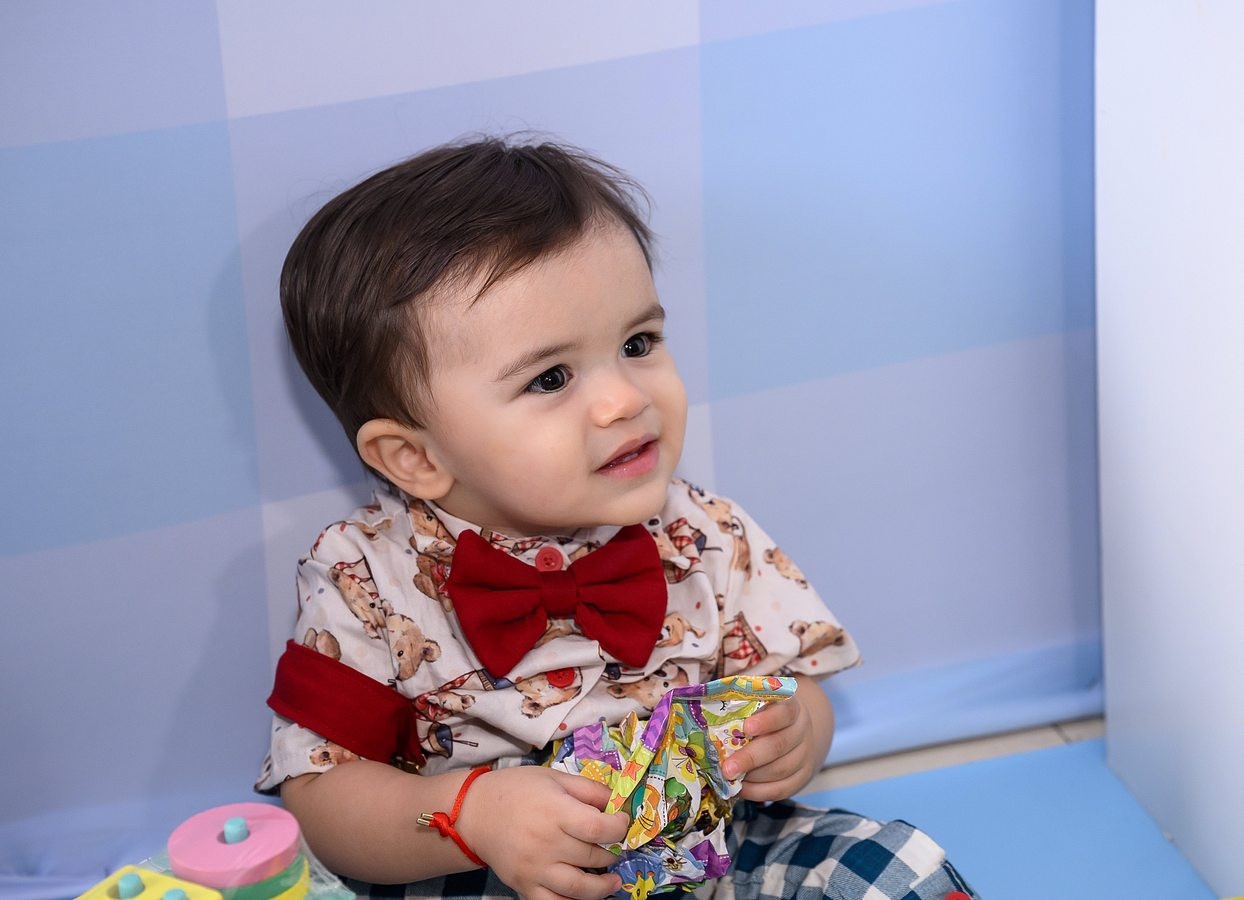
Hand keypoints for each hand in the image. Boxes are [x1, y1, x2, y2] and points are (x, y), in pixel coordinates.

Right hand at [458, 766, 628, 899]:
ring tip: (612, 880)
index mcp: (555, 811)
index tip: (622, 823)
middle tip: (616, 847)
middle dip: (612, 852)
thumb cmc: (516, 790)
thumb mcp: (553, 778)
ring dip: (602, 887)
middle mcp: (546, 843)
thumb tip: (618, 802)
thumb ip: (588, 789)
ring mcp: (534, 868)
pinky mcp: (524, 886)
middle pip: (592, 856)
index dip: (618, 827)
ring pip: (578, 887)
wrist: (474, 813)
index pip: (598, 827)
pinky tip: (584, 895)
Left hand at [722, 680, 830, 801]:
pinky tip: (741, 789)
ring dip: (753, 777)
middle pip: (779, 745)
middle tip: (727, 768)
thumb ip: (731, 697)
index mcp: (789, 707)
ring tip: (729, 779)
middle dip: (751, 758)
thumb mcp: (755, 700)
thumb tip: (687, 693)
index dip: (766, 720)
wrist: (796, 733)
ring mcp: (804, 755)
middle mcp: (800, 730)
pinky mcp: (802, 777)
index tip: (746, 727)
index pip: (784, 712)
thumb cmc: (764, 713)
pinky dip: (760, 792)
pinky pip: (783, 789)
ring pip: (781, 769)